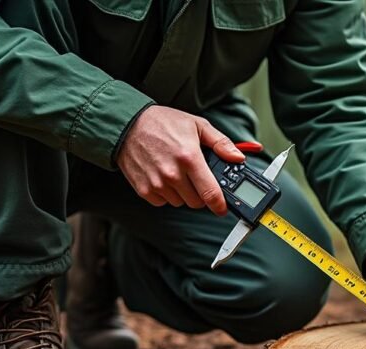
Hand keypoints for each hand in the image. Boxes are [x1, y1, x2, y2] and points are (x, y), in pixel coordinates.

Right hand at [116, 105, 242, 214]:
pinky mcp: (144, 189)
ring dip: (182, 193)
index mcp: (189, 158)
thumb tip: (238, 157)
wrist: (126, 124)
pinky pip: (163, 202)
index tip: (223, 208)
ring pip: (180, 202)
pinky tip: (163, 177)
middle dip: (200, 193)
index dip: (220, 205)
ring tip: (176, 172)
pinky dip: (166, 194)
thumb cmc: (163, 123)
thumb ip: (221, 143)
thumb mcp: (197, 125)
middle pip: (197, 202)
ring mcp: (157, 183)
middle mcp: (173, 174)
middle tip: (195, 178)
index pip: (211, 193)